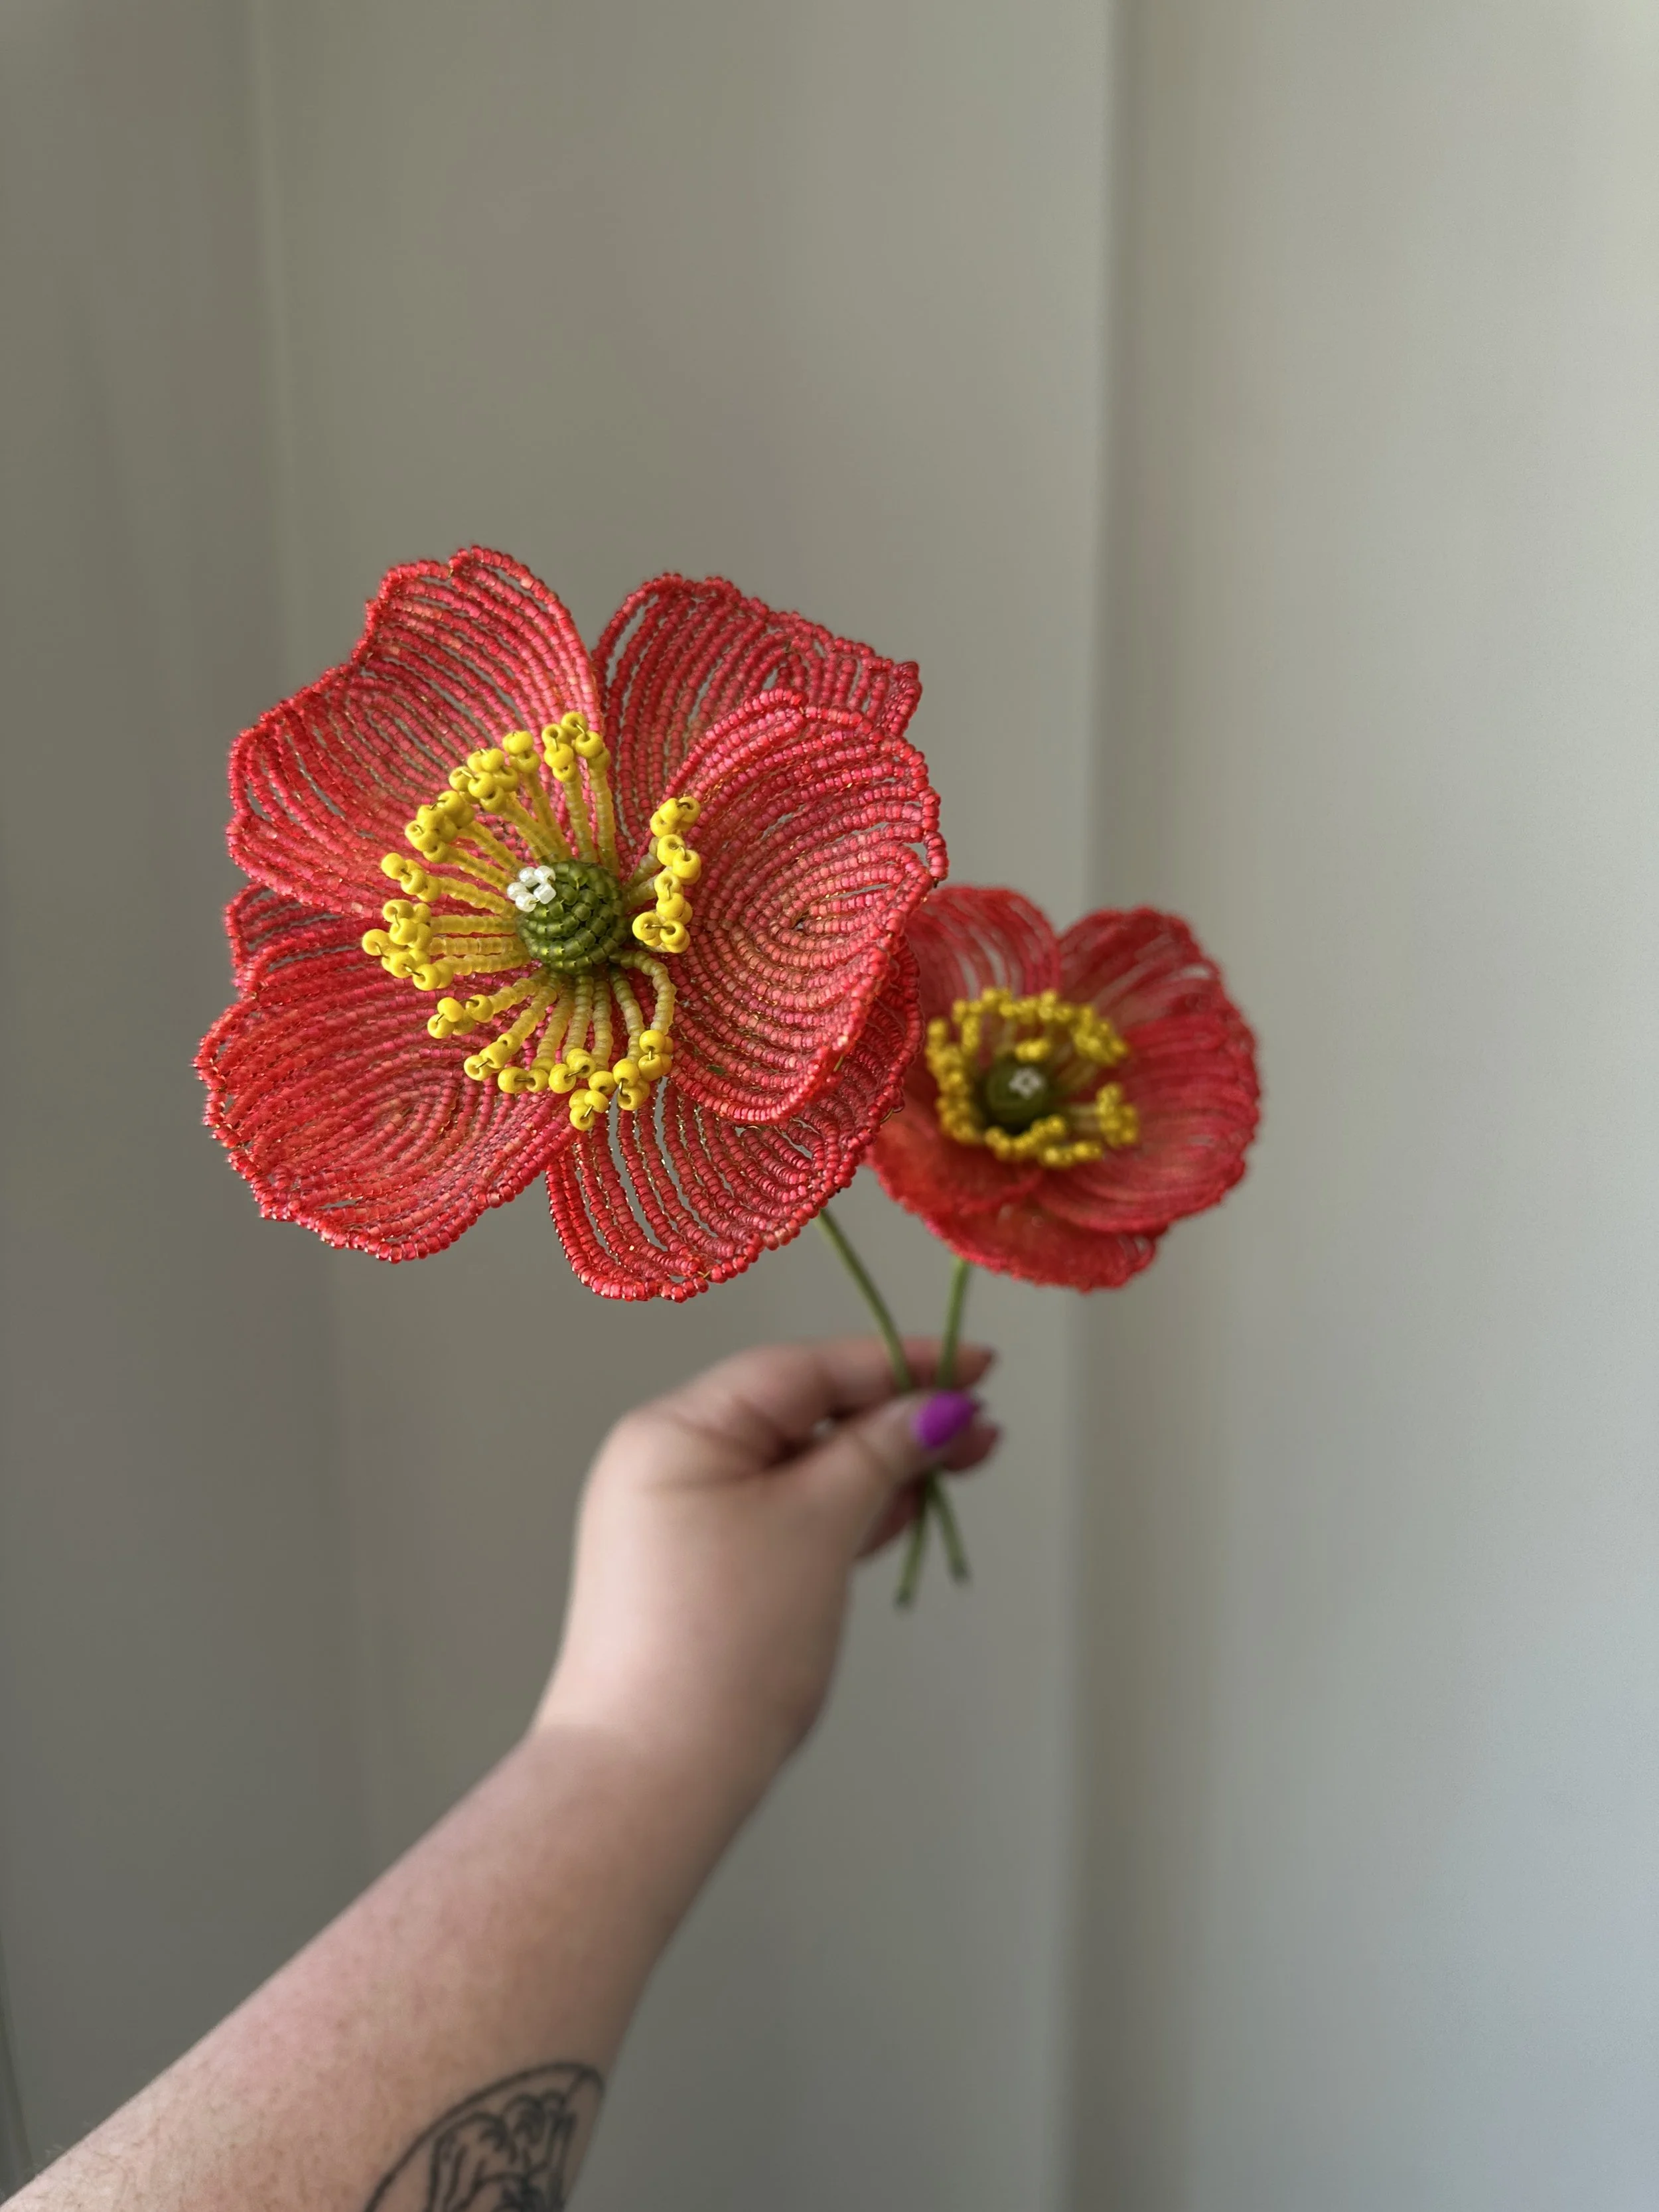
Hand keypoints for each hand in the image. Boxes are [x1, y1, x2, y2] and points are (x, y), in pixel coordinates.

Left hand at [536, 1335, 999, 1809]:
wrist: (654, 1780)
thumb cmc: (721, 1648)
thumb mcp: (816, 1526)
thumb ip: (879, 1453)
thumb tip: (935, 1407)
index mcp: (675, 1432)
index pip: (802, 1371)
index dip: (896, 1362)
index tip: (974, 1363)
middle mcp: (670, 1465)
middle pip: (804, 1415)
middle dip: (897, 1417)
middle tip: (980, 1421)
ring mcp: (685, 1523)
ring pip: (803, 1470)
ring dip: (883, 1464)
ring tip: (965, 1459)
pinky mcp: (707, 1575)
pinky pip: (790, 1517)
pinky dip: (849, 1510)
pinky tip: (909, 1505)